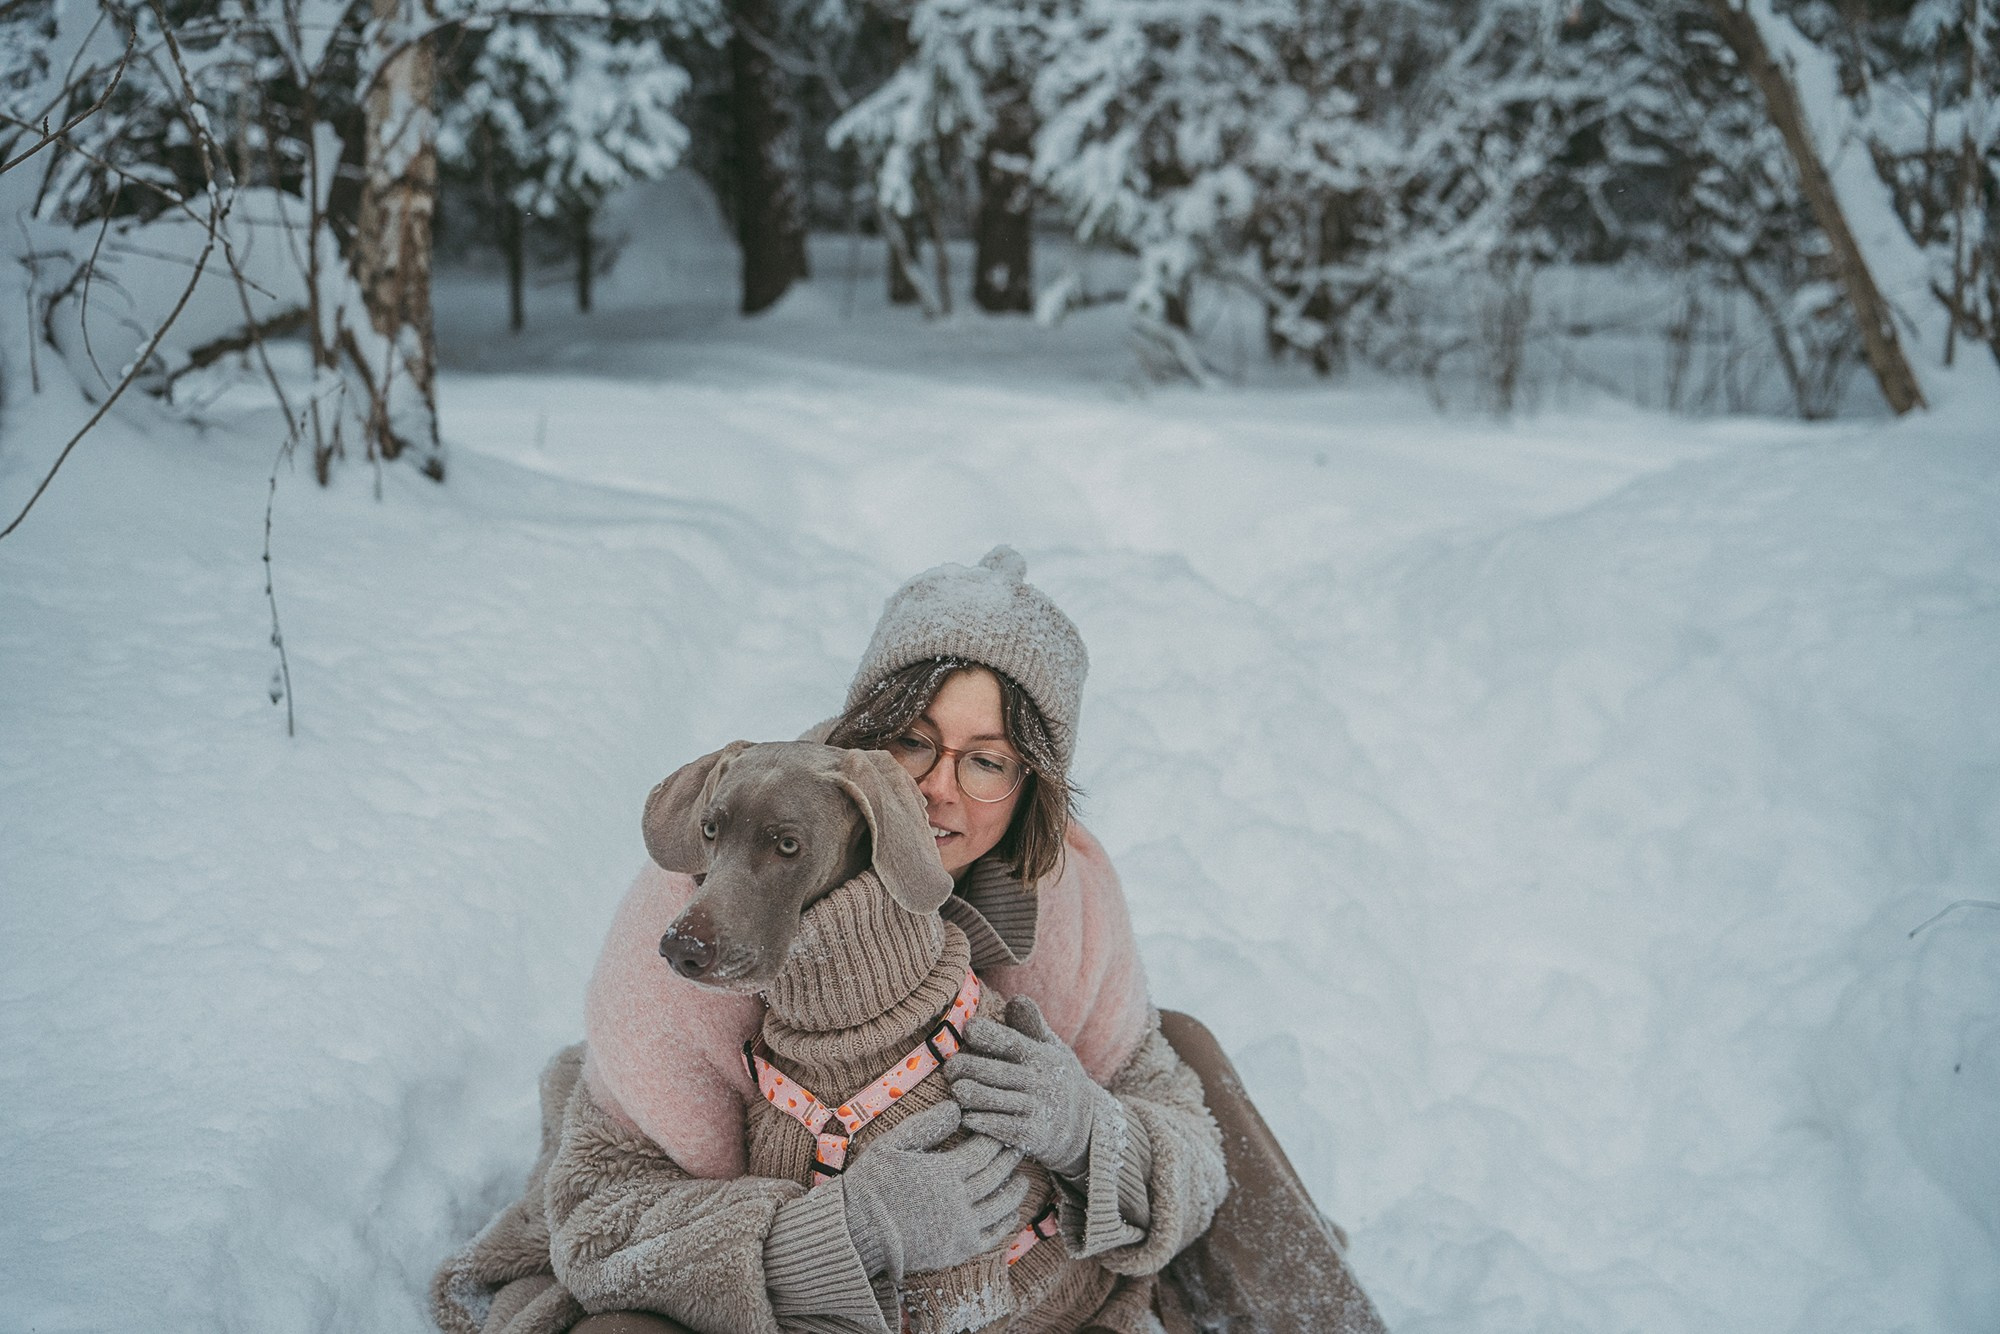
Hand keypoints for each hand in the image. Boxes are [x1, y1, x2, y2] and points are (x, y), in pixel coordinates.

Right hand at [839, 1101, 1028, 1281]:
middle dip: (1009, 1159)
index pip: (983, 1150)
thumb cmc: (871, 1183)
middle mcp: (958, 1200)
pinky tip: (1010, 1211)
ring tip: (1021, 1179)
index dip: (994, 1138)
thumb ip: (926, 1126)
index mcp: (943, 1172)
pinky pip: (992, 1235)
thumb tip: (956, 1107)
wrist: (857, 1232)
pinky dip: (1006, 1221)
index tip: (999, 1129)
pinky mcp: (958, 1250)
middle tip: (1018, 1147)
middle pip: (996, 1175)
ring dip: (1015, 1190)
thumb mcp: (892, 1145)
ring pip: (1000, 1205)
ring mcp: (960, 1227)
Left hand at [945, 995, 1108, 1178]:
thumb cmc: (1056, 1079)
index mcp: (1041, 1056)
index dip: (989, 1034)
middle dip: (968, 1067)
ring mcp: (1037, 1109)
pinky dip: (982, 1122)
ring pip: (994, 1099)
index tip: (968, 1029)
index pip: (1012, 1042)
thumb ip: (1031, 1025)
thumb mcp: (1051, 1049)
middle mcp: (1040, 1081)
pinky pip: (1001, 1127)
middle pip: (996, 1072)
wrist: (1085, 1127)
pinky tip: (967, 1117)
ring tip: (956, 1090)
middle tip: (949, 1068)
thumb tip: (1015, 999)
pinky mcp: (1033, 1136)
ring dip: (970, 1095)